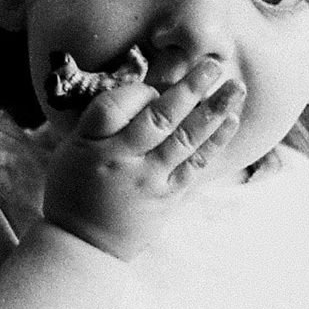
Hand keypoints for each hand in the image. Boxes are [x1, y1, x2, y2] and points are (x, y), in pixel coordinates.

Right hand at [42, 56, 244, 260]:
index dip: (139, 90)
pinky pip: (196, 164)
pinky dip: (215, 140)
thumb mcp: (71, 150)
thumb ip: (103, 120)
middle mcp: (124, 162)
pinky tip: (231, 120)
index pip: (116, 106)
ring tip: (236, 87)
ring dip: (214, 111)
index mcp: (93, 146)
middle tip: (214, 64)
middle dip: (190, 88)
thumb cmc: (75, 188)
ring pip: (185, 140)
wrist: (84, 245)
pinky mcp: (169, 197)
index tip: (153, 86)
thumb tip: (144, 89)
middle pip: (160, 118)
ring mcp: (150, 181)